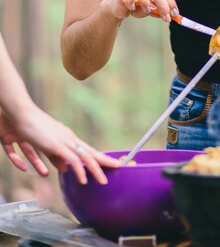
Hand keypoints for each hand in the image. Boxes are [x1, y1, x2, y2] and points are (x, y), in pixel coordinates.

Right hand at [0, 105, 119, 183]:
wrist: (24, 115)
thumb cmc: (34, 129)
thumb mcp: (47, 147)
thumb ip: (56, 158)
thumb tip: (66, 169)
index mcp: (70, 139)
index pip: (89, 150)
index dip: (100, 157)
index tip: (111, 162)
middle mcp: (71, 139)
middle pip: (92, 152)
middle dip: (105, 162)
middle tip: (118, 168)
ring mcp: (65, 141)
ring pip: (86, 157)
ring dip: (96, 170)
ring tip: (103, 181)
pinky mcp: (58, 145)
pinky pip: (72, 160)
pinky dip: (79, 171)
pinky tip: (84, 180)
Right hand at [100, 0, 178, 22]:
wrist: (118, 7)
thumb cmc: (136, 6)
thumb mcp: (149, 10)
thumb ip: (158, 11)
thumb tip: (168, 16)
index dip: (171, 4)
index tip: (175, 15)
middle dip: (163, 5)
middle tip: (166, 18)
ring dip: (145, 1)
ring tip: (148, 11)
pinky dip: (130, 2)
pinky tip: (132, 8)